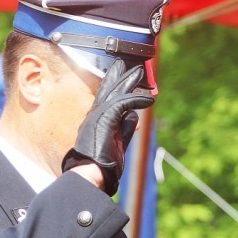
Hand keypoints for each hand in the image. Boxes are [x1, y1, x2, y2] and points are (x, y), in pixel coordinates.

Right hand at [62, 59, 155, 195]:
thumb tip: (135, 117)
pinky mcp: (106, 118)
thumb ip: (125, 128)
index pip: (104, 98)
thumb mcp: (117, 143)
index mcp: (95, 121)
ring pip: (114, 92)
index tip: (120, 76)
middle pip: (107, 90)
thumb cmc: (100, 164)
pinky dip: (137, 99)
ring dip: (128, 81)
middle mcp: (94, 115)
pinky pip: (124, 103)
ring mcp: (98, 116)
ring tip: (140, 72)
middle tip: (125, 65)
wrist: (89, 172)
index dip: (112, 86)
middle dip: (118, 77)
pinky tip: (148, 99)